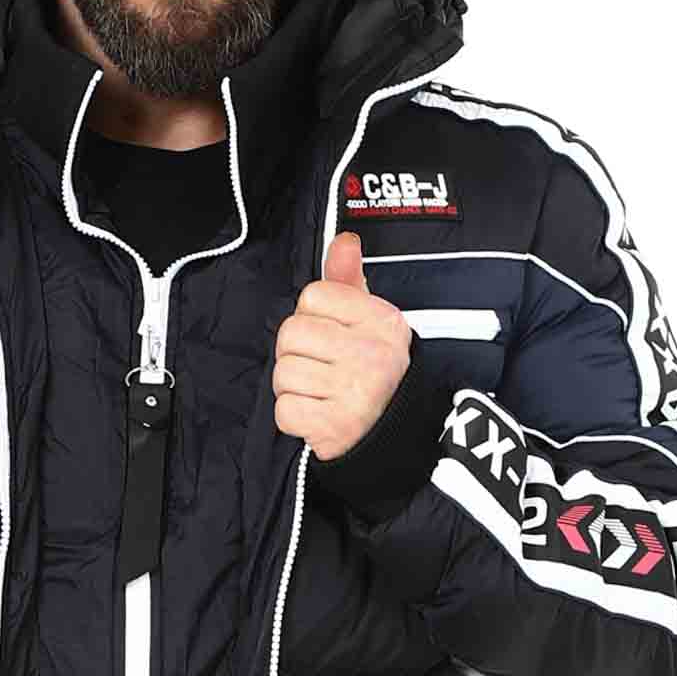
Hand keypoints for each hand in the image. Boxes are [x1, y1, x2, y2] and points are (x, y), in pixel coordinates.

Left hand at [273, 230, 411, 461]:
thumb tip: (343, 241)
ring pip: (283, 373)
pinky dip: (293, 416)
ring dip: (292, 387)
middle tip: (319, 368)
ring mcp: (354, 392)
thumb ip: (349, 282)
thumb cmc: (373, 372)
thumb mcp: (369, 322)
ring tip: (319, 392)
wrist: (393, 434)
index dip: (311, 316)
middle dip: (295, 353)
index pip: (312, 296)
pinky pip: (284, 411)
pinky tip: (317, 414)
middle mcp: (372, 354)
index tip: (329, 335)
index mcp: (382, 321)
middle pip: (291, 333)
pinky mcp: (334, 427)